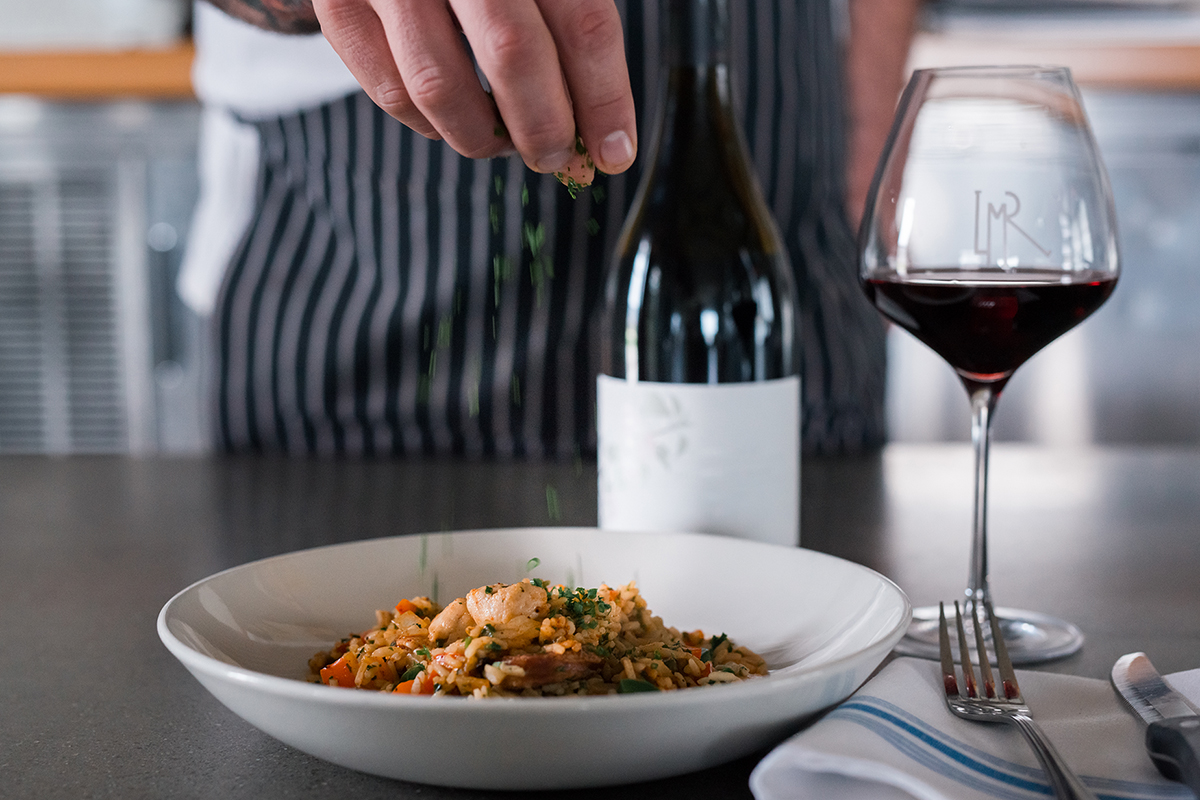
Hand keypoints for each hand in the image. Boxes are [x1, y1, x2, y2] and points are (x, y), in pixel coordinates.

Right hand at [312, 0, 637, 178]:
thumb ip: (570, 24)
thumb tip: (599, 127)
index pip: (583, 24)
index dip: (604, 100)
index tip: (614, 150)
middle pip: (514, 57)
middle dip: (545, 128)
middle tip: (558, 156)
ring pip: (440, 88)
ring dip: (483, 138)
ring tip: (505, 142)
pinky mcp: (339, 4)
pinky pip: (389, 92)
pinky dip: (429, 125)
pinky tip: (457, 118)